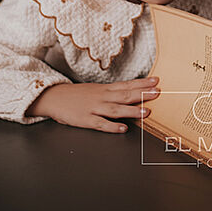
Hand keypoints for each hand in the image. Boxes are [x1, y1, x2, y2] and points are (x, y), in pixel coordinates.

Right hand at [26, 76, 159, 132]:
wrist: (54, 97)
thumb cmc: (76, 95)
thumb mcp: (95, 90)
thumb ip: (112, 93)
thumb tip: (131, 93)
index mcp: (104, 89)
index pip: (127, 85)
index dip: (142, 83)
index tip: (156, 81)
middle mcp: (101, 97)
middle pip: (124, 95)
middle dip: (142, 94)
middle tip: (157, 93)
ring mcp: (94, 108)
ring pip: (115, 109)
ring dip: (131, 110)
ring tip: (146, 112)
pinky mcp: (85, 120)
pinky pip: (100, 124)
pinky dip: (112, 127)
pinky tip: (122, 129)